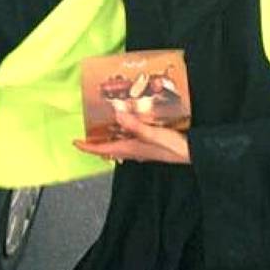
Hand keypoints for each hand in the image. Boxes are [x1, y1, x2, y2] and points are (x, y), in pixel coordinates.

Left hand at [73, 113, 191, 165]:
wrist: (194, 154)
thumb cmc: (175, 147)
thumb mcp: (155, 134)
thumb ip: (136, 126)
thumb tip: (116, 116)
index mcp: (130, 149)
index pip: (103, 150)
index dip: (88, 147)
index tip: (75, 142)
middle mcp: (134, 151)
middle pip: (108, 149)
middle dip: (95, 142)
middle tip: (86, 132)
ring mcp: (142, 150)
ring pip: (118, 145)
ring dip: (108, 138)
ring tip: (102, 125)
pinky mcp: (150, 146)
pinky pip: (130, 141)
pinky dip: (123, 133)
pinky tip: (127, 124)